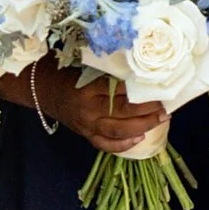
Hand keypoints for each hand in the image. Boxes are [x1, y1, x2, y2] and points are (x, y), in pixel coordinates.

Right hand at [5, 58, 170, 154]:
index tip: (161, 83)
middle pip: (124, 111)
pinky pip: (106, 145)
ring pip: (119, 131)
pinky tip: (141, 138)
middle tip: (167, 103)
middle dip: (149, 109)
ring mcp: (86, 125)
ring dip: (144, 126)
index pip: (120, 89)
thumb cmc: (65, 71)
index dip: (142, 88)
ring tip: (162, 118)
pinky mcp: (85, 134)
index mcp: (86, 87)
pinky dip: (124, 145)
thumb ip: (108, 68)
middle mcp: (87, 109)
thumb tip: (141, 67)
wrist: (41, 89)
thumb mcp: (84, 64)